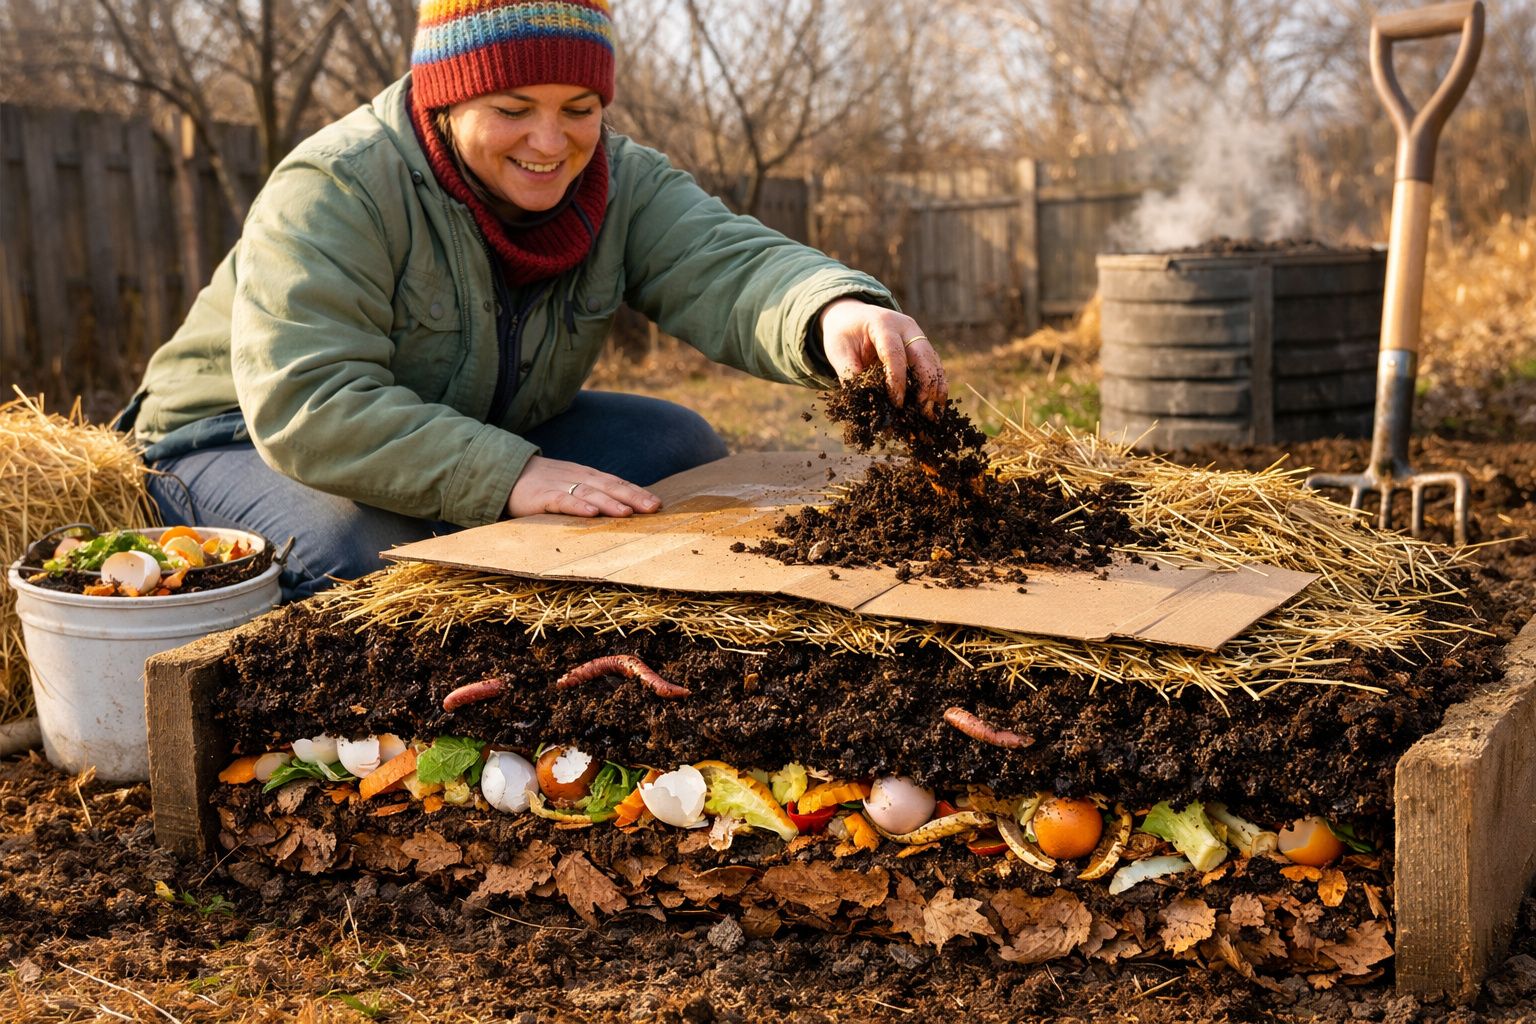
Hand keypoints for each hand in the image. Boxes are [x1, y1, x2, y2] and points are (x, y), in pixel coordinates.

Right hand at [506, 455, 661, 518]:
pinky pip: (562, 501)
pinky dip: (577, 507)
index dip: (637, 492)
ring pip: (590, 494)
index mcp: (588, 476)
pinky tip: (591, 514)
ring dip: (610, 502)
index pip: (617, 483)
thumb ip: (593, 493)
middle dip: (633, 497)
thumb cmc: (544, 483)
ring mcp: (560, 485)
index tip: (658, 504)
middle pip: (609, 486)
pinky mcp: (542, 496)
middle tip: (653, 508)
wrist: (506, 472)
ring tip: (627, 512)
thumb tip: (623, 507)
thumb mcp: (573, 484)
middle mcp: (578, 478)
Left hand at [818, 298, 948, 417]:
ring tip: (934, 414)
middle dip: (926, 385)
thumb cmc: (843, 333)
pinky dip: (936, 385)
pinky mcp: (921, 345)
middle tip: (923, 412)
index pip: (894, 354)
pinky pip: (933, 365)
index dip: (897, 381)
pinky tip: (935, 405)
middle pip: (923, 356)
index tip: (897, 404)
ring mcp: (917, 334)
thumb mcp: (839, 352)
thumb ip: (851, 376)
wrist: (850, 314)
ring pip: (933, 361)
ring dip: (936, 388)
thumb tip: (867, 405)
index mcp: (883, 324)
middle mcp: (905, 326)